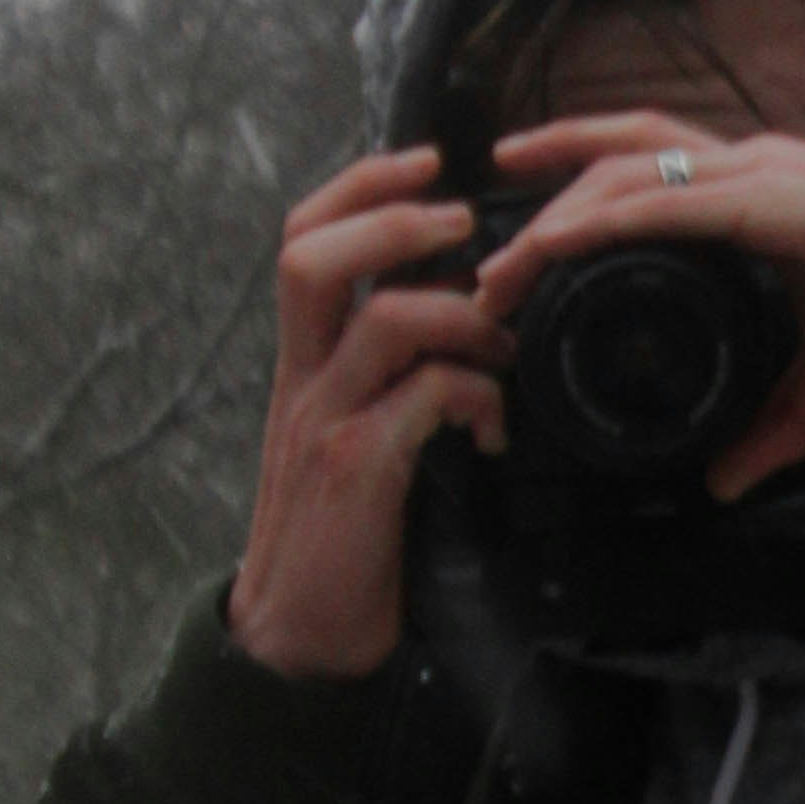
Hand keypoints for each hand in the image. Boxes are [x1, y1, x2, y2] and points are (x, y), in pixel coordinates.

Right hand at [226, 146, 509, 680]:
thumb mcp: (363, 440)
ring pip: (380, 321)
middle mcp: (302, 381)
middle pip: (310, 256)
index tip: (425, 162)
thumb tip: (471, 328)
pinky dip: (474, 398)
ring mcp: (324, 422)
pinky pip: (423, 400)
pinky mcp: (356, 471)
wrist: (301, 641)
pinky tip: (493, 431)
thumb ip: (396, 379)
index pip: (303, 242)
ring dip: (460, 315)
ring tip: (503, 343)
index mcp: (304, 365)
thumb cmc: (346, 540)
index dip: (360, 188)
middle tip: (461, 221)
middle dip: (391, 217)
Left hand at [480, 117, 804, 500]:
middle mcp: (743, 166)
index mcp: (753, 193)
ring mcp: (755, 172)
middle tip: (480, 262)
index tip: (521, 258)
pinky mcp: (773, 194)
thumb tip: (725, 483)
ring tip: (498, 264)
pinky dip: (601, 217)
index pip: (642, 177)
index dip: (575, 202)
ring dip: (550, 215)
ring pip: (622, 173)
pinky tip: (554, 242)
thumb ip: (783, 423)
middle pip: (611, 158)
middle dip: (536, 198)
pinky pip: (665, 200)